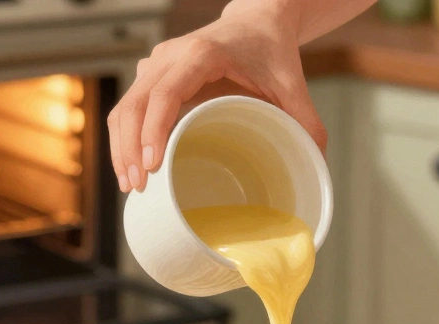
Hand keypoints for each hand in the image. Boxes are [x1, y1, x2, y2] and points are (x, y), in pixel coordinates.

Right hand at [107, 5, 325, 192]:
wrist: (258, 21)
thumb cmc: (272, 52)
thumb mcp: (293, 87)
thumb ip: (308, 123)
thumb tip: (317, 165)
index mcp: (201, 54)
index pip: (165, 92)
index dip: (153, 129)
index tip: (152, 164)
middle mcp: (171, 56)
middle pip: (135, 102)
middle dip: (129, 148)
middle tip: (136, 186)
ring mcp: (157, 64)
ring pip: (125, 105)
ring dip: (121, 146)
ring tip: (130, 184)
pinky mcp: (153, 75)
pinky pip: (130, 106)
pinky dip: (126, 137)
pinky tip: (132, 166)